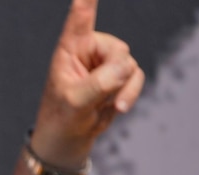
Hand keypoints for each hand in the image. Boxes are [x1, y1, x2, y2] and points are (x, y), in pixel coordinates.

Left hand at [31, 0, 144, 165]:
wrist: (69, 137)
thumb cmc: (61, 117)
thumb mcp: (75, 102)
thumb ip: (99, 83)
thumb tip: (125, 67)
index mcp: (69, 50)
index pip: (79, 20)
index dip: (85, 4)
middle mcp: (89, 50)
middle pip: (118, 50)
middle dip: (114, 76)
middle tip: (98, 95)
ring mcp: (105, 62)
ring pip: (130, 65)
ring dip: (122, 89)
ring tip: (105, 105)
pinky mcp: (118, 76)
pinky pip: (136, 77)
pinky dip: (130, 94)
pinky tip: (116, 108)